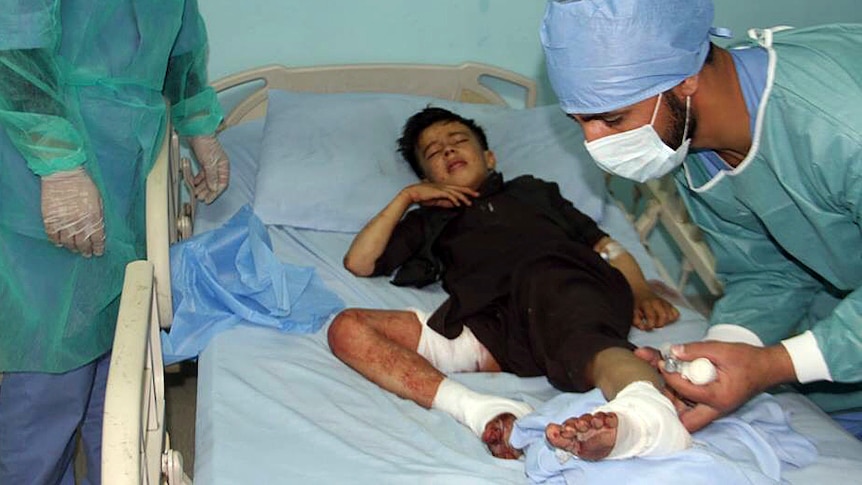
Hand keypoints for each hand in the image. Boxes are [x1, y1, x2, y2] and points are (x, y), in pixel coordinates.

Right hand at [41, 167, 104, 256]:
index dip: (98, 248)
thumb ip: (98, 215)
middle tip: (86, 254)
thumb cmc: (83, 183)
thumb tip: (98, 228)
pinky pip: (52, 236)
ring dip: (72, 248)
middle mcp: (79, 223)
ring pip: (68, 242)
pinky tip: (59, 243)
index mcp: (93, 218)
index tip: (98, 252)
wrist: (63, 173)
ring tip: (74, 250)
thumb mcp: (98, 199)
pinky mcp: (49, 219)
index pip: (97, 239)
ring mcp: (63, 222)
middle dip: (85, 250)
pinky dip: (56, 242)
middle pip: (82, 244)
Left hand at [189, 135, 229, 202]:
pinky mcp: (203, 163)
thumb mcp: (209, 162)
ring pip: (207, 180)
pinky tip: (194, 183)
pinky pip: (202, 175)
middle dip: (207, 191)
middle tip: (200, 198)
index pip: (222, 183)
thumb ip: (212, 176)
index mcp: (224, 166)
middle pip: (214, 183)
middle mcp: (218, 167)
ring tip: (196, 193)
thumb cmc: (205, 144)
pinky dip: (198, 180)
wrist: (196, 132)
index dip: (215, 193)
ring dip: (202, 187)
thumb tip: (214, 189)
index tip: (208, 199)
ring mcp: (211, 165)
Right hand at [401, 181, 478, 207]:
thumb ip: (444, 202)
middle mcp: (443, 186)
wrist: (411, 193)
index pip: (457, 188)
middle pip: (459, 188)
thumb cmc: (422, 197)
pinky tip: (458, 204)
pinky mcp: (438, 191)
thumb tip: (453, 204)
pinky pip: (448, 195)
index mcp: (443, 187)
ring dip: (463, 197)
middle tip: (477, 194)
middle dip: (469, 191)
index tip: (473, 194)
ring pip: (456, 192)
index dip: (466, 191)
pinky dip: (454, 199)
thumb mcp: (436, 200)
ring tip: (469, 202)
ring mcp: (441, 188)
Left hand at [632, 290, 679, 330]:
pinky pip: (676, 313)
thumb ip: (637, 321)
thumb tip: (643, 328)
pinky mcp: (669, 304)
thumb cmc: (637, 302)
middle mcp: (657, 303)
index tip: (646, 327)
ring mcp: (664, 303)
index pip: (652, 317)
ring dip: (666, 322)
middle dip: (659, 324)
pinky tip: (666, 319)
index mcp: (647, 304)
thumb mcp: (633, 311)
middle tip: (654, 325)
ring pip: (671, 315)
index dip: (649, 325)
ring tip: (659, 322)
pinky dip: (672, 318)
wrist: (641, 290)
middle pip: (664, 316)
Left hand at [655, 341, 793, 431]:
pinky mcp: (713, 407)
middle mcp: (716, 410)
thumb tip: (672, 351)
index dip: (670, 376)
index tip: (663, 362)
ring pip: (687, 417)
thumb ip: (695, 350)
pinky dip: (682, 399)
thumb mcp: (721, 350)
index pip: (685, 391)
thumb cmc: (747, 359)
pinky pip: (693, 410)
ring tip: (668, 379)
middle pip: (685, 421)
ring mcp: (715, 411)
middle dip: (670, 405)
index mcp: (718, 397)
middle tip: (664, 384)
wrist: (766, 368)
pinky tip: (677, 381)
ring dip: (674, 401)